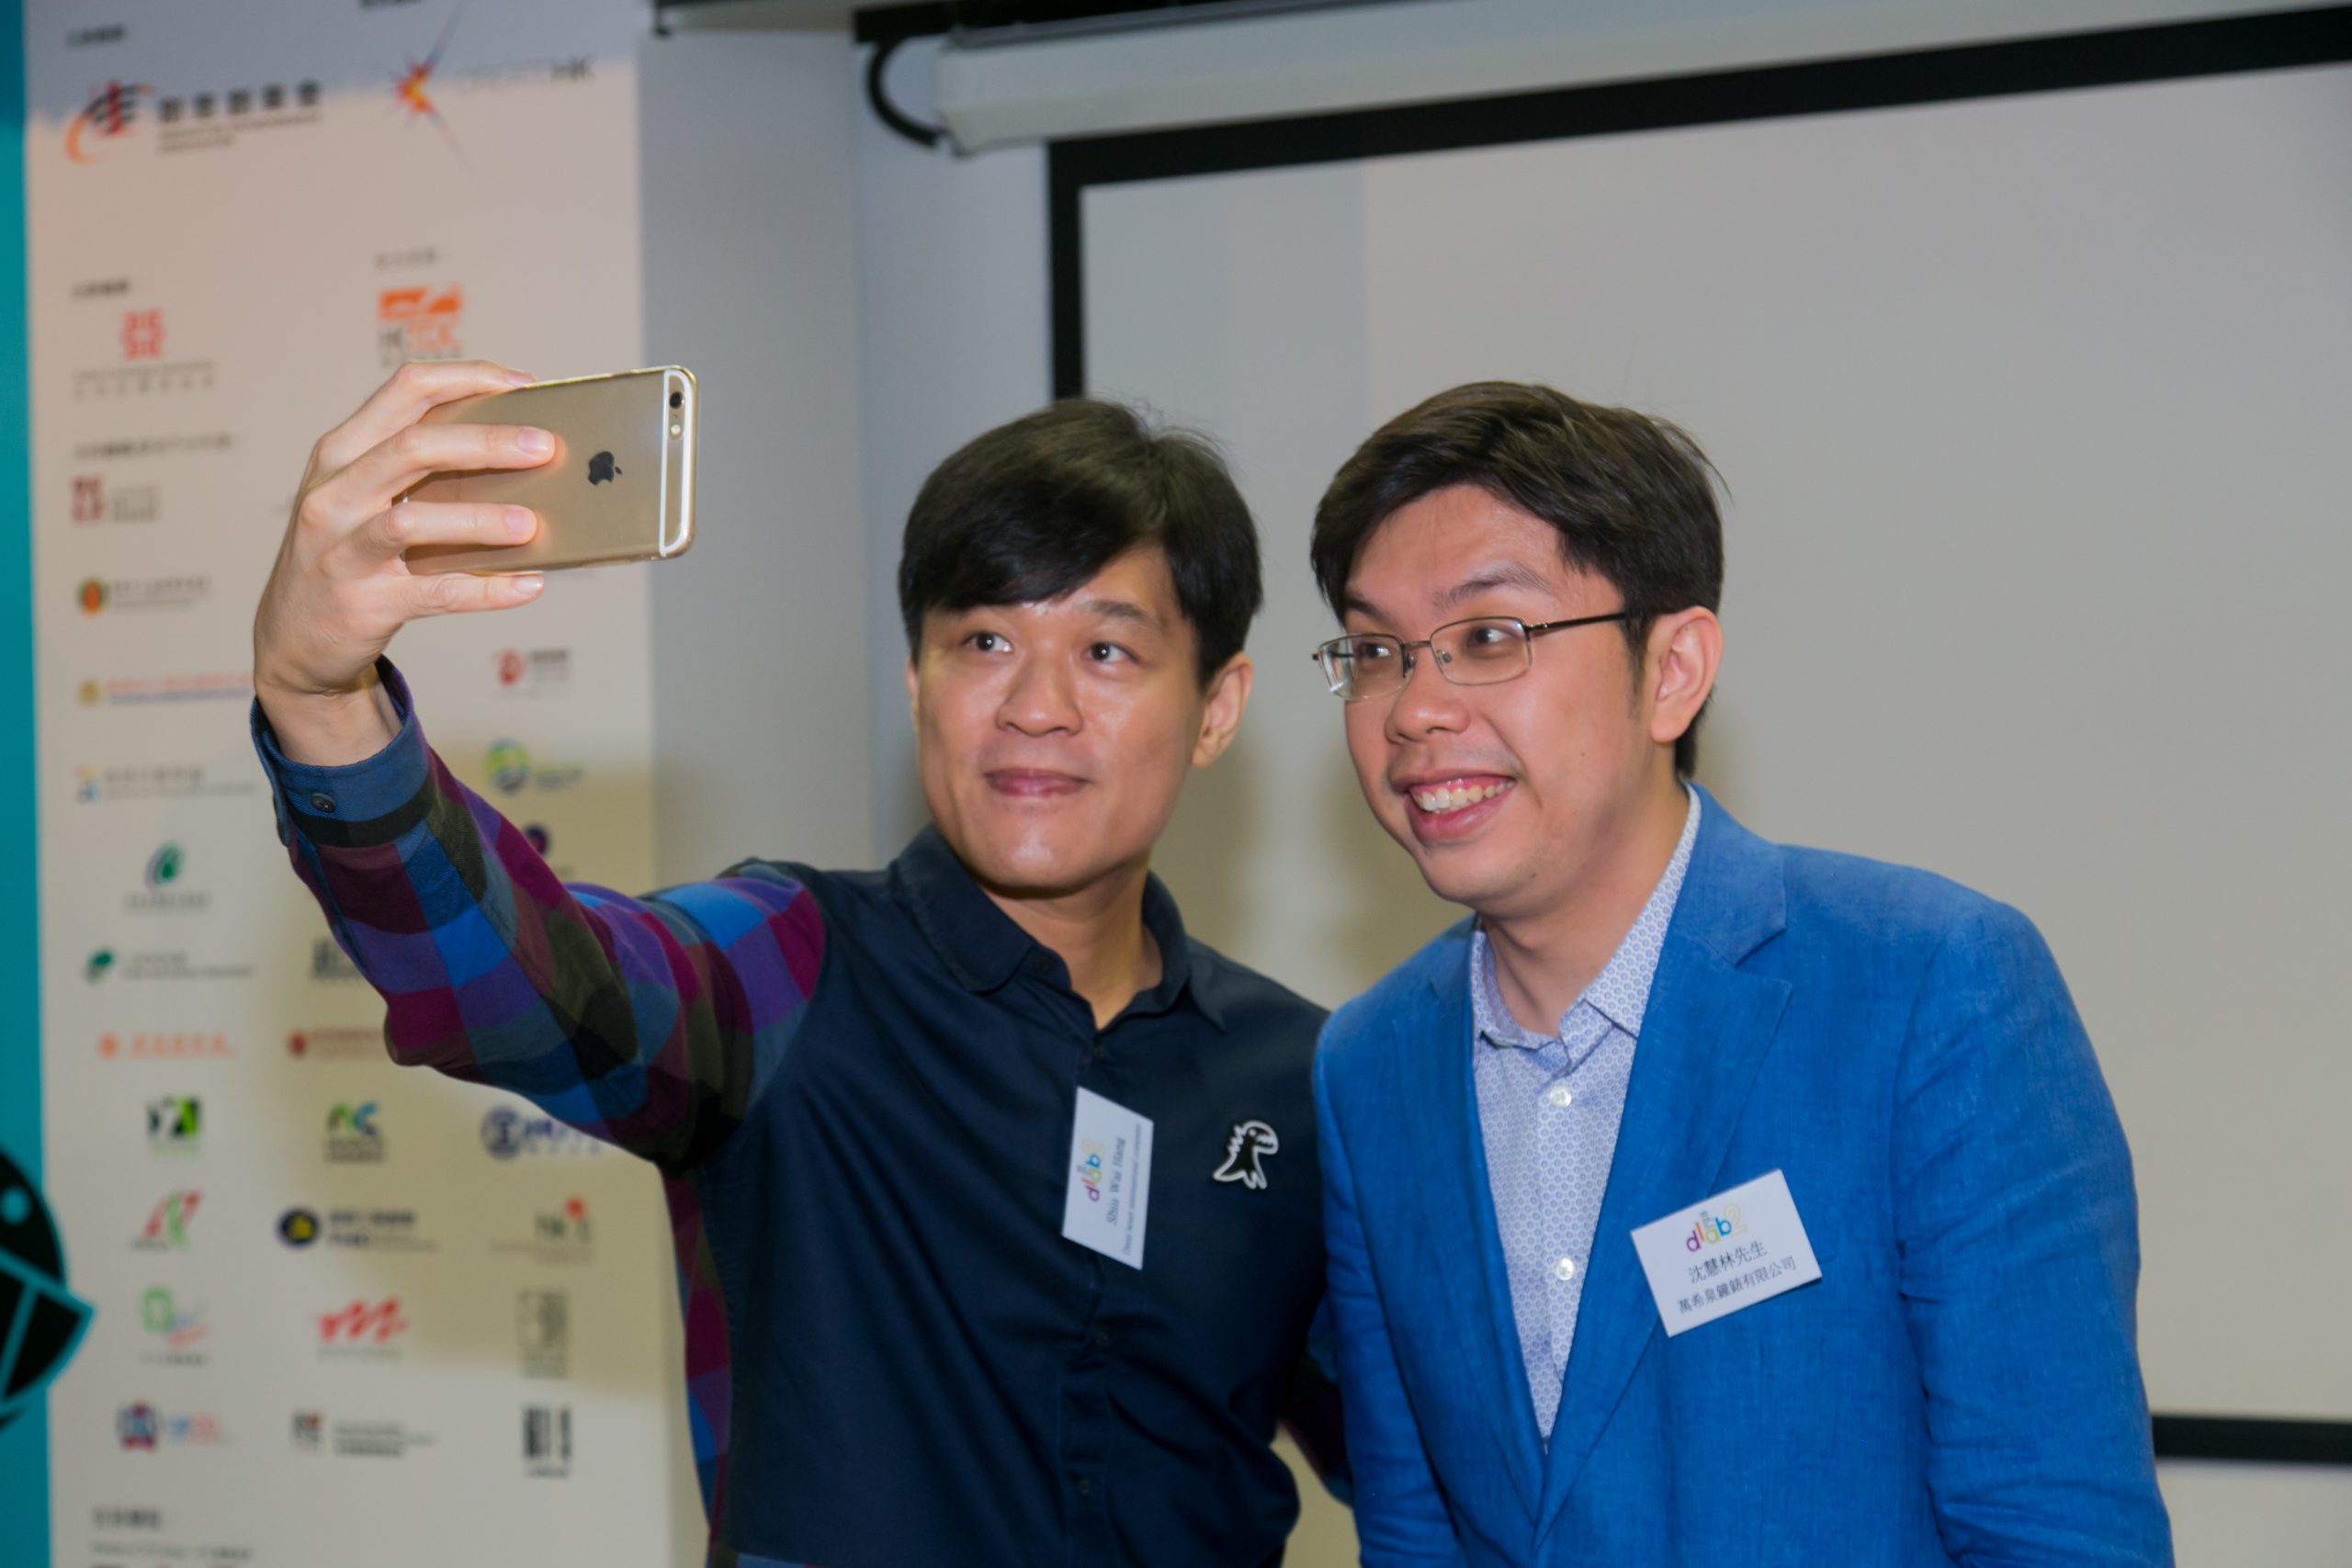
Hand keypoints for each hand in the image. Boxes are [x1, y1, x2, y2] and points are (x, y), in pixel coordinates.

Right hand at [253, 360, 552, 763]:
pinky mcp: (364, 602)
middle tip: (545, 448)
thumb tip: (517, 450)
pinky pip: (435, 592)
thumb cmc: (347, 552)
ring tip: (533, 525)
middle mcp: (335, 493)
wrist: (294, 635)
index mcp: (342, 453)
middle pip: (414, 448)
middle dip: (487, 443)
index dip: (468, 378)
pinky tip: (528, 585)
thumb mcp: (363, 496)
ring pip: (413, 521)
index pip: (405, 391)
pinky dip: (486, 589)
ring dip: (480, 520)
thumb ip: (420, 468)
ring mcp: (343, 549)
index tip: (523, 385)